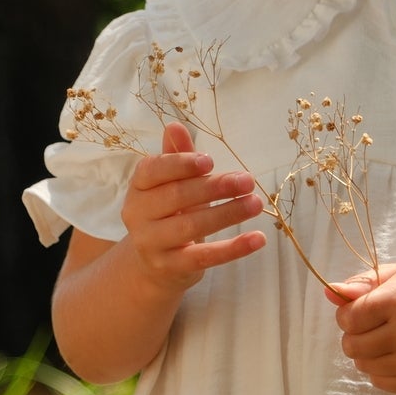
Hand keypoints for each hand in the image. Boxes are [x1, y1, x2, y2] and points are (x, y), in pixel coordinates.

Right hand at [121, 122, 264, 289]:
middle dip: (215, 187)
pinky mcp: (170, 268)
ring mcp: (151, 243)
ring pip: (191, 226)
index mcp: (137, 187)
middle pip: (177, 196)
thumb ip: (176, 158)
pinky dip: (233, 248)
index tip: (211, 161)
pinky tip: (258, 238)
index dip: (180, 164)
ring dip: (228, 214)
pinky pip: (204, 257)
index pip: (153, 170)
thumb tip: (175, 126)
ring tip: (256, 204)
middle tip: (247, 181)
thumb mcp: (171, 185)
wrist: (154, 265)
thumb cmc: (169, 215)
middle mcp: (137, 215)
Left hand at [326, 263, 395, 392]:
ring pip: (363, 366)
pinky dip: (381, 370)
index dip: (347, 315)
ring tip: (386, 340)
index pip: (349, 319)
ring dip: (367, 354)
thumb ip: (360, 283)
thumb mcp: (394, 276)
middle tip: (373, 327)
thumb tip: (331, 291)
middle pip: (352, 346)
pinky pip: (379, 382)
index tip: (359, 311)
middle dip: (354, 336)